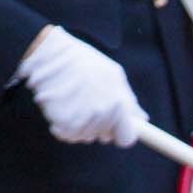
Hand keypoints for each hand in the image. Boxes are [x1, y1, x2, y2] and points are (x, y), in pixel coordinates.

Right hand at [18, 26, 144, 146]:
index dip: (121, 134)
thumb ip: (129, 100)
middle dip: (100, 126)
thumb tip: (143, 119)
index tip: (116, 127)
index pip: (127, 138)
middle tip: (87, 102)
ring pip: (86, 137)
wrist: (48, 54)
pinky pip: (68, 136)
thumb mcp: (113, 74)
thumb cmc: (82, 61)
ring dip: (80, 124)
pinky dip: (63, 126)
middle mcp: (103, 115)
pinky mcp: (64, 125)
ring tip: (73, 99)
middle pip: (105, 137)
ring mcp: (84, 121)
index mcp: (118, 104)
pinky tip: (61, 106)